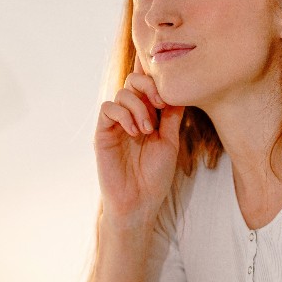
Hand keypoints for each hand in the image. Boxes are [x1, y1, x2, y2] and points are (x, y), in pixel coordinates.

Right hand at [95, 57, 184, 224]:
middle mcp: (131, 115)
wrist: (139, 202)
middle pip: (134, 80)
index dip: (156, 80)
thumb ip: (172, 116)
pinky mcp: (102, 133)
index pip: (148, 85)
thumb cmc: (155, 176)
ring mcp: (116, 123)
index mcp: (148, 115)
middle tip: (160, 105)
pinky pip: (108, 109)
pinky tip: (135, 132)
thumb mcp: (170, 142)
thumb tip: (179, 90)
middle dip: (149, 86)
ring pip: (122, 93)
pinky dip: (123, 115)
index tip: (170, 97)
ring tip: (148, 131)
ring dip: (139, 107)